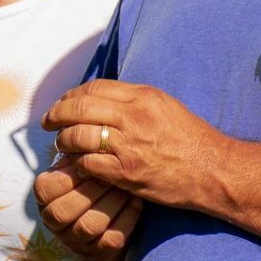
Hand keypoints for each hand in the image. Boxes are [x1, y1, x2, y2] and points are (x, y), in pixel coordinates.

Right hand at [32, 155, 142, 260]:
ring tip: (127, 186)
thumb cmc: (91, 179)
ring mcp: (77, 241)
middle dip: (91, 189)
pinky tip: (137, 201)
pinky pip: (113, 238)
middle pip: (64, 211)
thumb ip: (74, 152)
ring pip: (89, 225)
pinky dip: (127, 217)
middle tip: (113, 171)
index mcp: (45, 198)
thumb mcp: (76, 165)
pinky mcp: (101, 252)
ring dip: (111, 202)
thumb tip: (79, 125)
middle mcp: (55, 223)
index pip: (45, 188)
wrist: (108, 216)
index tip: (90, 158)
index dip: (69, 174)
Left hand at [41, 79, 225, 212]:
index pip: (93, 88)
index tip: (62, 103)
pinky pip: (87, 163)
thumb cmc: (191, 140)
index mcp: (142, 96)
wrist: (212, 170)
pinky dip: (77, 163)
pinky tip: (77, 164)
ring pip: (77, 136)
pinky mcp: (125, 172)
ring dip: (64, 141)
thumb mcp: (165, 106)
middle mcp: (132, 116)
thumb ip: (134, 101)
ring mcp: (127, 145)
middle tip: (47, 122)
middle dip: (56, 114)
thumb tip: (102, 100)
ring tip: (62, 145)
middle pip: (78, 108)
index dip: (70, 96)